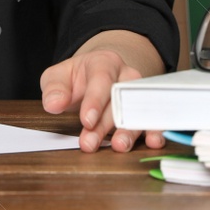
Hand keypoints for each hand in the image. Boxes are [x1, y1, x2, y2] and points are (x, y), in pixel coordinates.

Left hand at [39, 31, 165, 152]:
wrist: (101, 74)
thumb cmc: (78, 78)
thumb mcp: (59, 76)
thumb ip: (55, 89)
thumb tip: (54, 104)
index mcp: (104, 62)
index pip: (102, 79)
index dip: (95, 101)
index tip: (86, 120)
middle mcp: (127, 76)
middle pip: (119, 100)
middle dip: (104, 124)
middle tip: (89, 144)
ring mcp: (140, 93)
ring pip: (138, 111)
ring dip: (129, 131)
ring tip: (119, 146)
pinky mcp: (146, 110)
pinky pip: (154, 119)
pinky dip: (155, 130)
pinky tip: (154, 141)